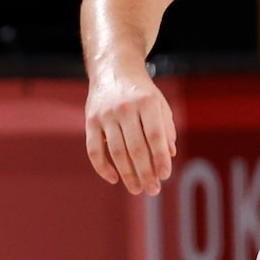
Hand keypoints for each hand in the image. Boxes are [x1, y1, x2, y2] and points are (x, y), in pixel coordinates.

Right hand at [86, 66, 176, 194]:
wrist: (114, 69)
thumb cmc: (142, 92)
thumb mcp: (160, 105)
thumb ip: (166, 129)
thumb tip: (169, 156)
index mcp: (146, 103)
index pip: (155, 136)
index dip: (160, 158)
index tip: (165, 176)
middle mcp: (125, 108)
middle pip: (136, 148)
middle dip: (145, 172)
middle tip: (152, 190)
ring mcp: (105, 115)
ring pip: (116, 151)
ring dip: (127, 174)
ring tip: (137, 189)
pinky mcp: (90, 120)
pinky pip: (94, 149)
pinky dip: (102, 167)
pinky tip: (114, 179)